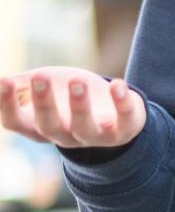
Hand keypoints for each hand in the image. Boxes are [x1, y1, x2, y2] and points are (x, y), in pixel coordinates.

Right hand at [0, 67, 146, 148]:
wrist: (115, 111)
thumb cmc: (69, 97)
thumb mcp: (44, 88)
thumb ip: (20, 84)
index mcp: (40, 126)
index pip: (15, 123)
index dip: (6, 105)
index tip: (4, 81)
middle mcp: (65, 135)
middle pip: (49, 126)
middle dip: (43, 103)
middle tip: (40, 76)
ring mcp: (95, 135)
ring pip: (84, 128)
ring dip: (80, 105)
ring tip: (77, 81)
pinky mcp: (124, 128)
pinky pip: (124, 120)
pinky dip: (122, 102)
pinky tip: (117, 84)